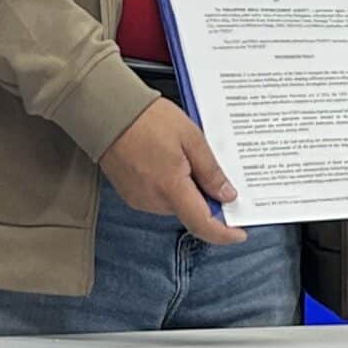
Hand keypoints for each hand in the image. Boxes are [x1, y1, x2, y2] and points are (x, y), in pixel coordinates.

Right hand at [102, 96, 244, 245]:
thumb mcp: (191, 138)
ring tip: (185, 157)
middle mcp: (154, 200)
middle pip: (190, 213)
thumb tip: (227, 195)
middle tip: (212, 171)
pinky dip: (170, 187)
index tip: (239, 233)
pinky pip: (159, 198)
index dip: (223, 234)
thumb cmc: (148, 120)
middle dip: (206, 199)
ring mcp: (140, 199)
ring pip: (176, 205)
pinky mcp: (131, 194)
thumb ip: (211, 171)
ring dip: (187, 190)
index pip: (202, 224)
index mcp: (171, 188)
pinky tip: (169, 162)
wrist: (109, 113)